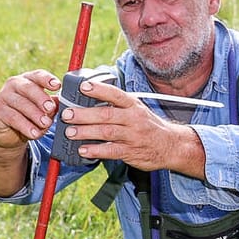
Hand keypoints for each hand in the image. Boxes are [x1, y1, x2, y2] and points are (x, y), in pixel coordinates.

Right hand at [0, 70, 61, 148]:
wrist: (8, 134)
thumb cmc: (29, 117)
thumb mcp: (43, 112)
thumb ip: (52, 106)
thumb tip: (61, 102)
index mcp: (28, 80)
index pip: (37, 75)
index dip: (47, 79)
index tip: (58, 85)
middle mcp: (14, 85)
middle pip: (28, 87)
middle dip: (41, 98)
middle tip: (50, 108)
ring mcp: (4, 97)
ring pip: (21, 104)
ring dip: (35, 115)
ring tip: (46, 124)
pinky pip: (13, 118)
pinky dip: (26, 126)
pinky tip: (34, 133)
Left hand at [64, 80, 205, 175]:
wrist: (171, 145)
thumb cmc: (148, 126)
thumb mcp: (137, 109)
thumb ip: (117, 106)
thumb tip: (88, 100)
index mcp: (133, 105)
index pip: (115, 94)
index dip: (99, 90)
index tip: (83, 87)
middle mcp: (133, 119)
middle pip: (107, 114)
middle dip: (84, 114)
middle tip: (67, 114)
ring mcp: (132, 136)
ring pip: (107, 132)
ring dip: (86, 132)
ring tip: (70, 132)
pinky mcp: (131, 152)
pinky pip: (111, 151)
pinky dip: (96, 150)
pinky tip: (83, 150)